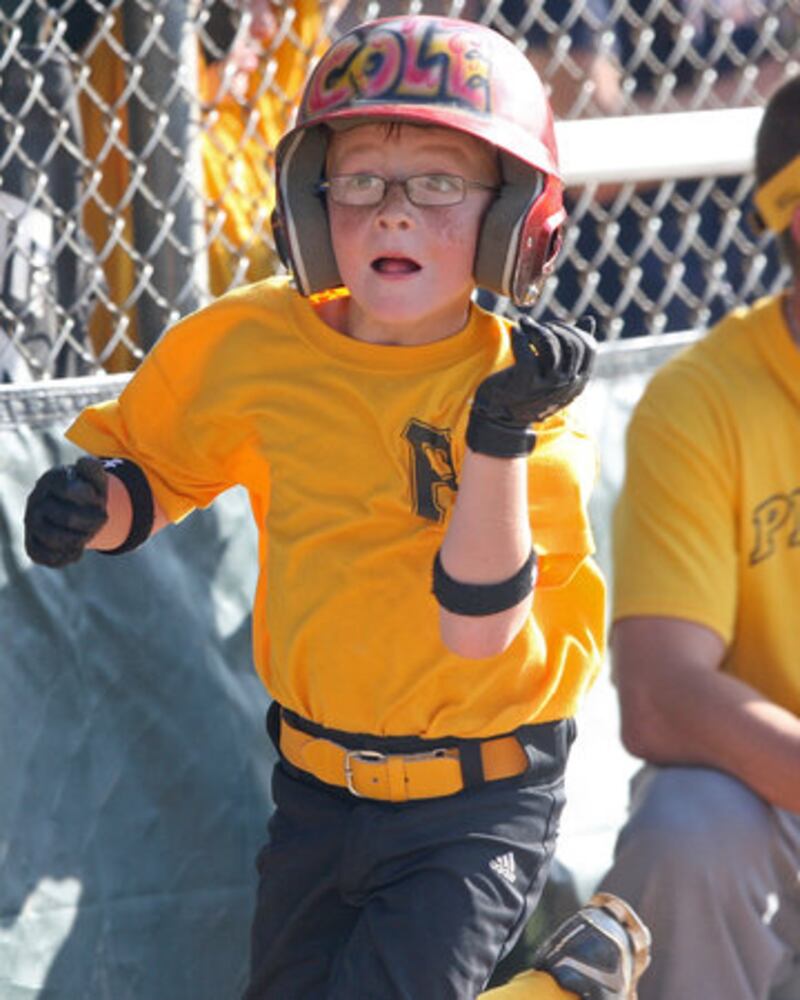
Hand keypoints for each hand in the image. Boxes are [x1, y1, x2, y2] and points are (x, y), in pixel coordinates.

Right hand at [24, 457, 108, 566]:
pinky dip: (64, 557)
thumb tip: (82, 462)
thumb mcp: (96, 479)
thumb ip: (94, 469)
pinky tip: (77, 550)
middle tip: (102, 520)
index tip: (99, 499)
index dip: (91, 499)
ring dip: (79, 540)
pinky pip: (42, 556)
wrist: (76, 509)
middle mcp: (36, 500)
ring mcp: (32, 522)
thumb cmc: (88, 492)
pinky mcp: (31, 543)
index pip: (70, 490)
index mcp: (51, 479)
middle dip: (92, 522)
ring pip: (53, 538)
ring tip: (89, 535)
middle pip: (67, 517)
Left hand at [466, 315, 596, 456]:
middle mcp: (567, 385)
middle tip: (537, 326)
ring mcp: (548, 386)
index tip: (554, 328)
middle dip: (555, 327)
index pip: (589, 347)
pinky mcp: (526, 384)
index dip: (573, 330)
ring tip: (525, 325)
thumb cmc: (528, 389)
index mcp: (578, 382)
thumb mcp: (555, 371)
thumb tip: (589, 320)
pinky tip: (516, 332)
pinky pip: (526, 352)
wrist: (501, 417)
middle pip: (572, 343)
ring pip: (551, 344)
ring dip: (537, 329)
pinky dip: (520, 337)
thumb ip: (572, 348)